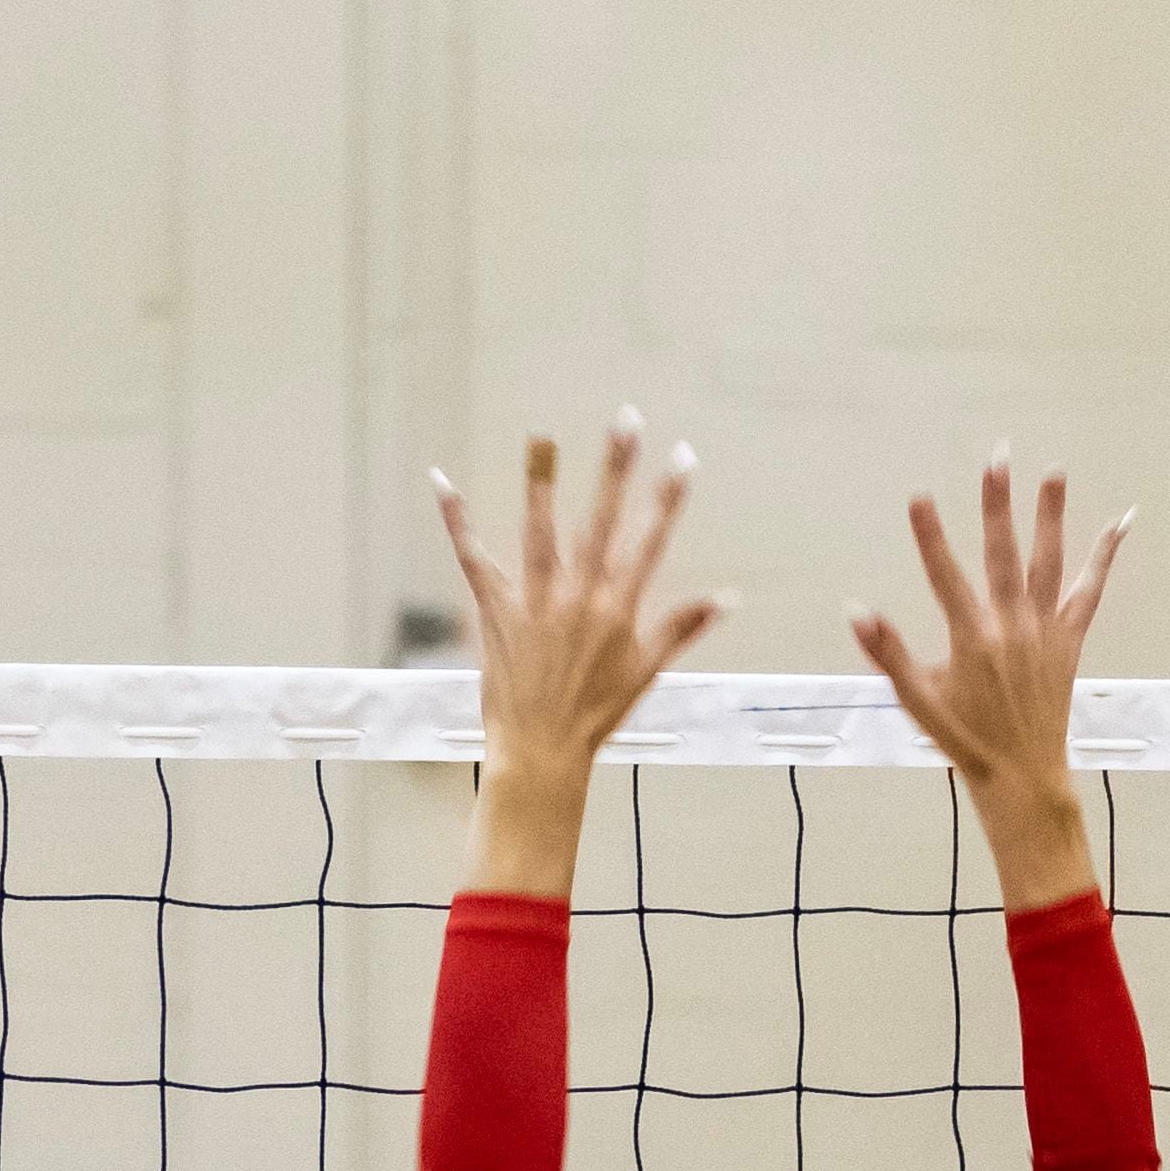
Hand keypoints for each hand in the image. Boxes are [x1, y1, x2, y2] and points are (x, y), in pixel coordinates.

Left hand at [433, 412, 723, 783]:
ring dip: (541, 481)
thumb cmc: (596, 713)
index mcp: (619, 609)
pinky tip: (443, 483)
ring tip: (542, 436)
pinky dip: (457, 521)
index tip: (683, 456)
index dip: (668, 498)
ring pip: (540, 530)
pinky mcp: (496, 610)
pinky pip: (474, 557)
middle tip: (626, 420)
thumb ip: (682, 627)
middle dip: (616, 470)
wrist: (542, 750)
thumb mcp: (646, 671)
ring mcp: (536, 602)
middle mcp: (580, 598)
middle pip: (601, 522)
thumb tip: (727, 598)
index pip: (651, 541)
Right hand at [847, 449, 1127, 811]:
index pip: (945, 576)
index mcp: (972, 640)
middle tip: (996, 457)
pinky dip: (1105, 556)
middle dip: (997, 503)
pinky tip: (1120, 522)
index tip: (919, 495)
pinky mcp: (1070, 640)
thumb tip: (855, 610)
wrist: (1023, 776)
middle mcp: (1013, 628)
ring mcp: (1046, 631)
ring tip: (1053, 470)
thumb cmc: (964, 739)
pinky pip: (1090, 590)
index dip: (930, 536)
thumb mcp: (918, 701)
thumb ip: (888, 653)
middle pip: (1003, 553)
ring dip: (1051, 514)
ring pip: (1050, 561)